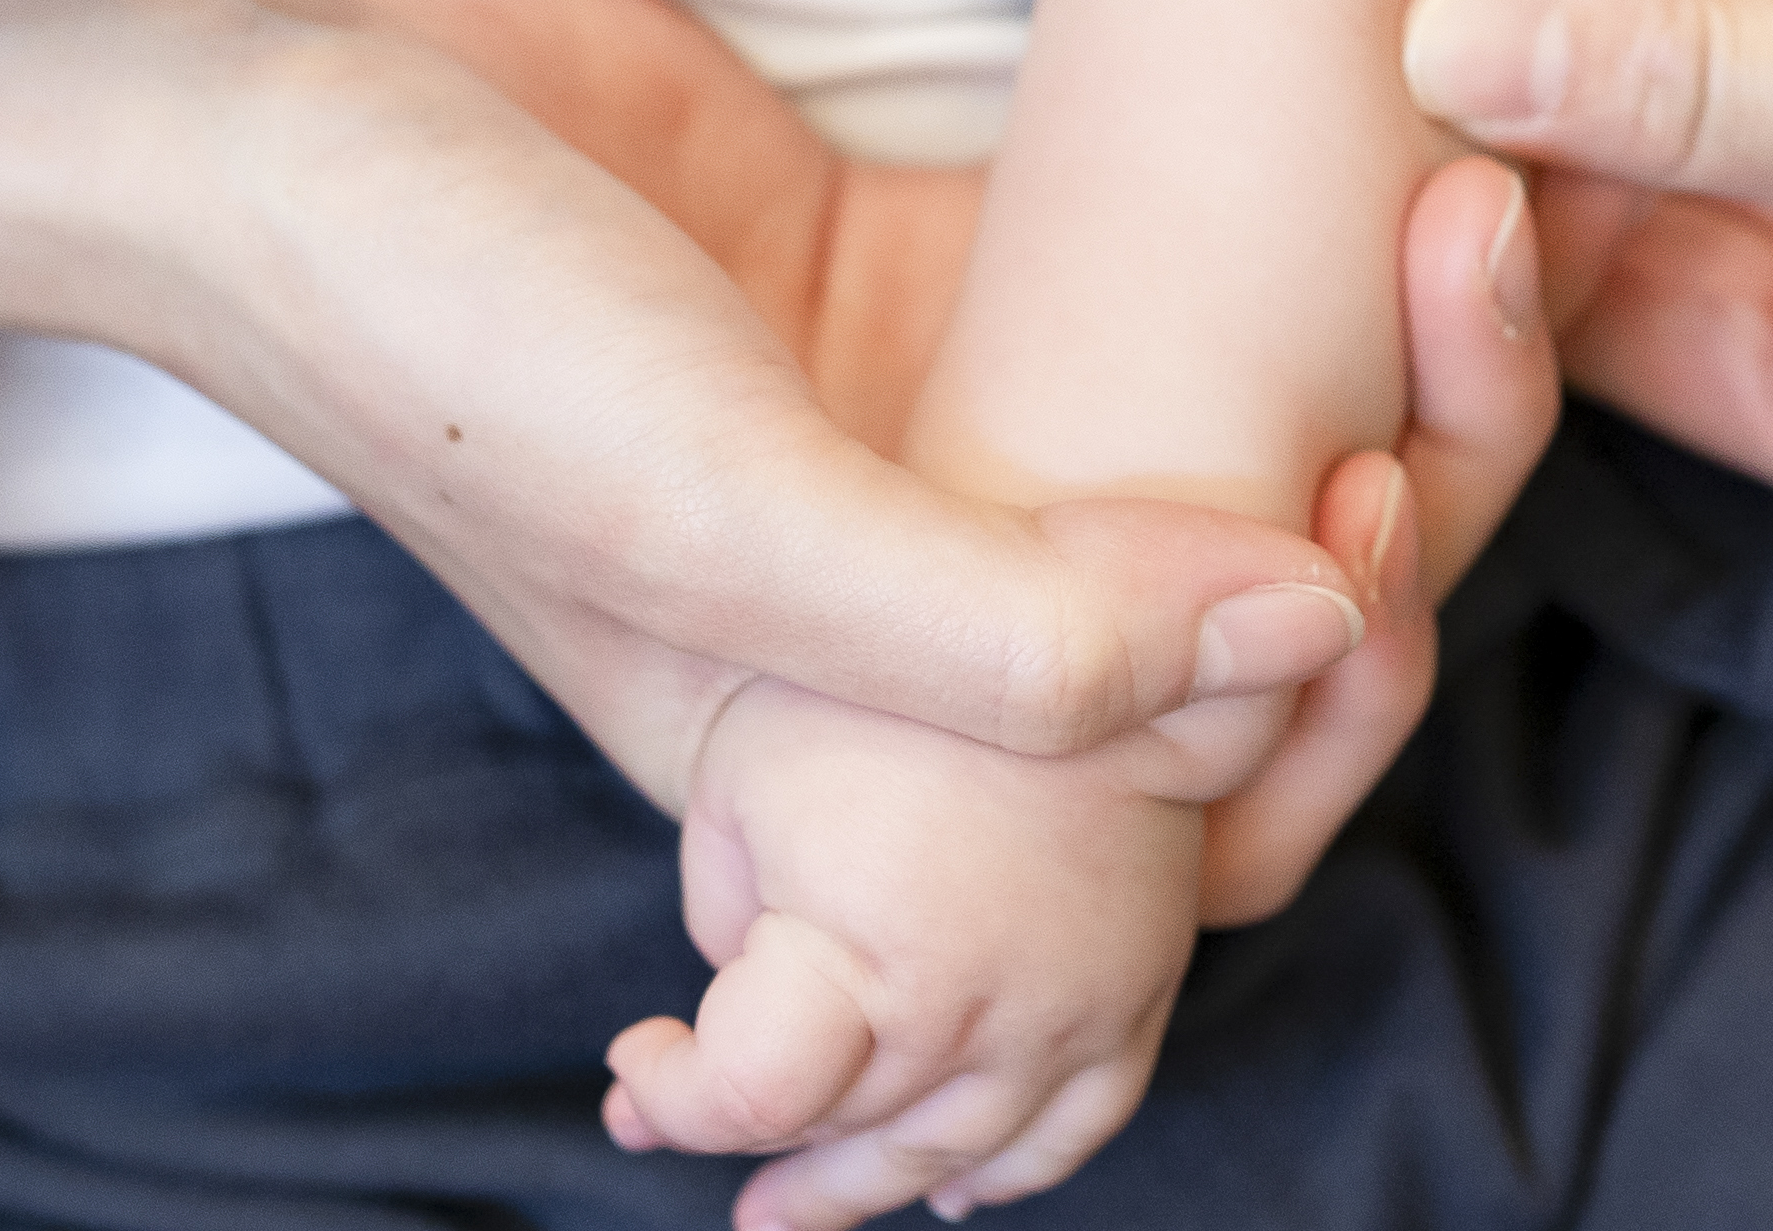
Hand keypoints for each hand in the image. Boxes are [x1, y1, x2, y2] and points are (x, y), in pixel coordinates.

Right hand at [0, 0, 1372, 818]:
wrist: (235, 67)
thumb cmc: (427, 317)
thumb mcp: (715, 513)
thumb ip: (1001, 630)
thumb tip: (1304, 625)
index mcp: (846, 763)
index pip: (1154, 839)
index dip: (1305, 732)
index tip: (1367, 540)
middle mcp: (899, 617)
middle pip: (1220, 666)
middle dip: (1384, 539)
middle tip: (1450, 329)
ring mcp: (916, 430)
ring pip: (1211, 478)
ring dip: (1361, 381)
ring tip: (1444, 225)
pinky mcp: (910, 258)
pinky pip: (1146, 301)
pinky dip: (1268, 260)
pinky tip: (1367, 167)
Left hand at [609, 685, 1193, 1227]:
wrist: (1073, 602)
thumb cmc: (876, 679)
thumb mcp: (744, 784)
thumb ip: (723, 925)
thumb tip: (715, 1039)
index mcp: (878, 948)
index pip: (751, 1100)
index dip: (673, 1095)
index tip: (633, 1051)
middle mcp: (986, 1001)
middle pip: (846, 1132)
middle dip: (747, 1135)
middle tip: (671, 1116)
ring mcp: (1076, 1006)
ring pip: (955, 1153)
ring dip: (865, 1189)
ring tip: (785, 1209)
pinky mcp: (1139, 987)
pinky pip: (1079, 1122)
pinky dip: (1012, 1170)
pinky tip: (955, 1190)